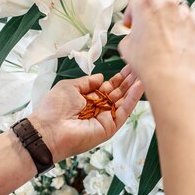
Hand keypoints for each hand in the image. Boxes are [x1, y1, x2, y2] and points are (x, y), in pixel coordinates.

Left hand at [28, 66, 143, 162]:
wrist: (48, 129)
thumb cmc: (54, 108)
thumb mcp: (70, 87)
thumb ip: (87, 82)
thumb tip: (102, 77)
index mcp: (89, 99)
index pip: (109, 87)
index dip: (119, 77)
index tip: (129, 66)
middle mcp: (99, 108)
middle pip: (119, 93)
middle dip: (130, 80)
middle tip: (141, 66)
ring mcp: (106, 118)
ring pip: (124, 101)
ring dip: (135, 87)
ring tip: (145, 73)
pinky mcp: (110, 127)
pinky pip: (124, 111)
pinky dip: (133, 99)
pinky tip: (140, 85)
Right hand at [118, 0, 194, 85]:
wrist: (172, 76)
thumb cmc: (149, 62)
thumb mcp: (125, 47)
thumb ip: (129, 35)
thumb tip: (132, 37)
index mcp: (145, 5)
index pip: (135, 2)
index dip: (132, 14)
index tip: (132, 23)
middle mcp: (166, 4)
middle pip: (157, 5)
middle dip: (152, 18)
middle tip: (148, 34)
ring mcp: (184, 13)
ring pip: (175, 12)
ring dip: (169, 22)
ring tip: (165, 40)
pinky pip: (189, 22)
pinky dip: (184, 29)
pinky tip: (177, 43)